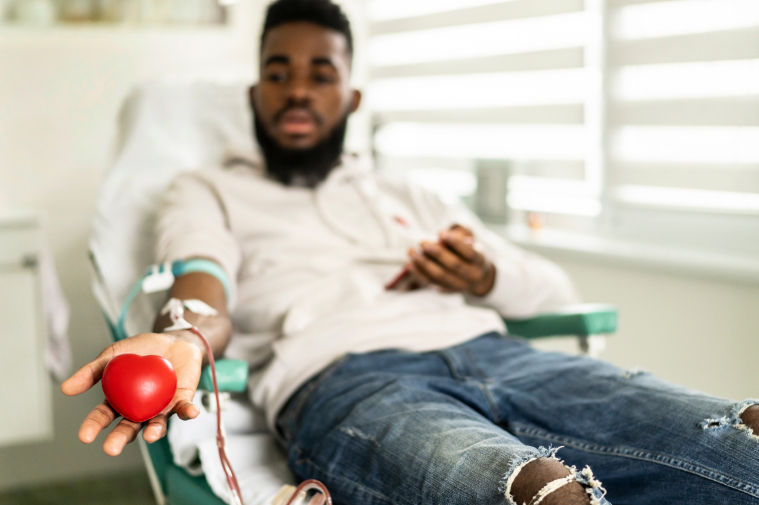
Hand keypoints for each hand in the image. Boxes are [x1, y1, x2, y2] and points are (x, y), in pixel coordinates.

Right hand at [61, 332, 202, 455]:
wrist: (173, 340)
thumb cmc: (141, 350)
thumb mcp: (113, 354)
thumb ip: (92, 370)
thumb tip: (65, 388)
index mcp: (119, 401)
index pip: (103, 416)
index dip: (94, 426)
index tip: (84, 436)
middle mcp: (139, 409)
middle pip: (128, 428)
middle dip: (120, 439)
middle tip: (111, 449)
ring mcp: (161, 407)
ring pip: (156, 424)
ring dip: (154, 431)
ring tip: (149, 435)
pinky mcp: (182, 400)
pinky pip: (184, 409)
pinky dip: (188, 412)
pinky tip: (190, 413)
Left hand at [406, 225, 495, 296]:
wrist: (476, 278)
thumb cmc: (468, 253)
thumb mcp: (469, 241)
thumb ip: (459, 235)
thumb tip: (440, 239)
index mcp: (479, 260)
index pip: (469, 252)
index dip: (455, 242)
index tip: (440, 232)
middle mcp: (472, 275)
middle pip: (454, 265)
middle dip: (437, 253)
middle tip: (422, 242)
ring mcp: (459, 285)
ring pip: (441, 275)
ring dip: (424, 263)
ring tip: (411, 251)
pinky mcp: (446, 290)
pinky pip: (432, 282)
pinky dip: (419, 273)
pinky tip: (410, 264)